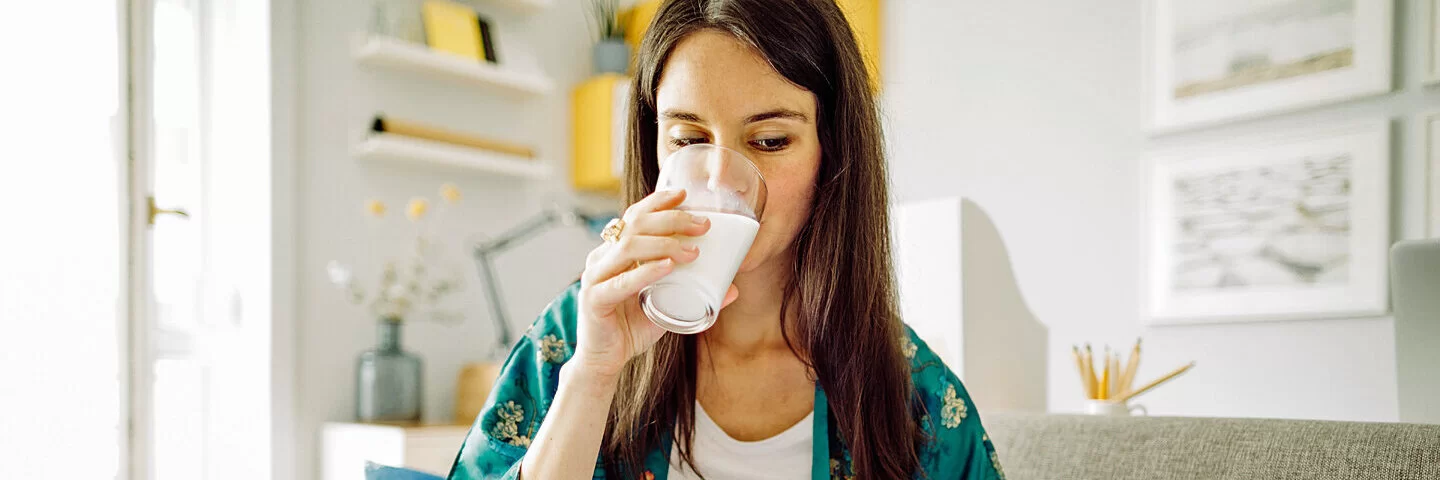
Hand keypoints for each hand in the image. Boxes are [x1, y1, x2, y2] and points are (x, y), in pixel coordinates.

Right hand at [572, 189, 739, 380]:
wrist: (605, 361)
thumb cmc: (632, 327)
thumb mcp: (667, 305)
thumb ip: (694, 293)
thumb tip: (733, 288)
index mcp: (614, 252)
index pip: (634, 216)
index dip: (658, 202)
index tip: (685, 194)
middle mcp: (602, 258)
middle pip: (635, 226)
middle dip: (672, 220)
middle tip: (703, 225)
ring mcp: (595, 277)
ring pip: (628, 248)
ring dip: (664, 244)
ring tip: (693, 251)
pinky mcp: (594, 300)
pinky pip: (621, 282)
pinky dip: (646, 272)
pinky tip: (667, 267)